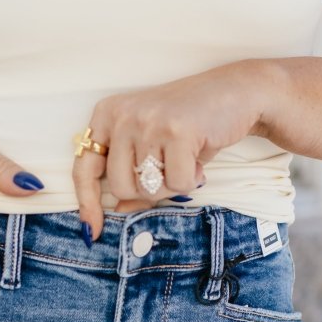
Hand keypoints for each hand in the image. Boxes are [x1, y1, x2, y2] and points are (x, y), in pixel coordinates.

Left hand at [72, 61, 270, 239]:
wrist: (236, 91)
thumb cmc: (192, 124)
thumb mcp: (154, 149)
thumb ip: (134, 176)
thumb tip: (119, 211)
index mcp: (108, 115)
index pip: (85, 167)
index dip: (87, 202)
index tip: (91, 230)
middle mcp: (122, 115)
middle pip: (120, 186)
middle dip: (148, 191)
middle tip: (169, 171)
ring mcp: (149, 121)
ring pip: (148, 188)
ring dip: (171, 185)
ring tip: (185, 161)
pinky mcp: (176, 130)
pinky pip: (177, 183)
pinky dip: (192, 180)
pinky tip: (199, 159)